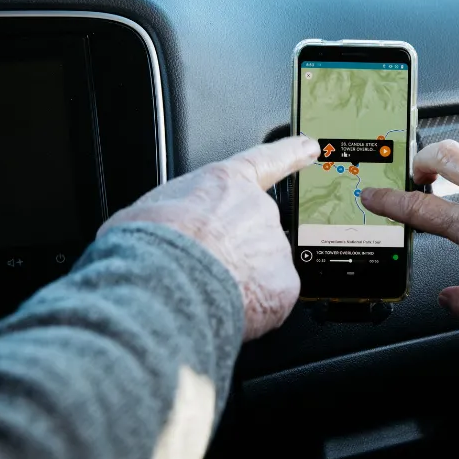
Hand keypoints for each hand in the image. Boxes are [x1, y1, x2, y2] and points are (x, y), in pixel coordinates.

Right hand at [99, 137, 319, 340]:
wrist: (165, 281)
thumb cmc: (151, 243)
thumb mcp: (148, 210)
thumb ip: (174, 215)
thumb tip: (165, 232)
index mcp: (225, 183)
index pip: (266, 161)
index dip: (290, 153)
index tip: (310, 147)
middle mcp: (258, 210)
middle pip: (255, 231)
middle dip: (234, 252)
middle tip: (202, 270)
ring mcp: (275, 247)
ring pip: (262, 269)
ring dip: (241, 282)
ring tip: (206, 292)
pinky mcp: (284, 285)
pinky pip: (271, 300)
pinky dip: (252, 310)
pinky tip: (226, 310)